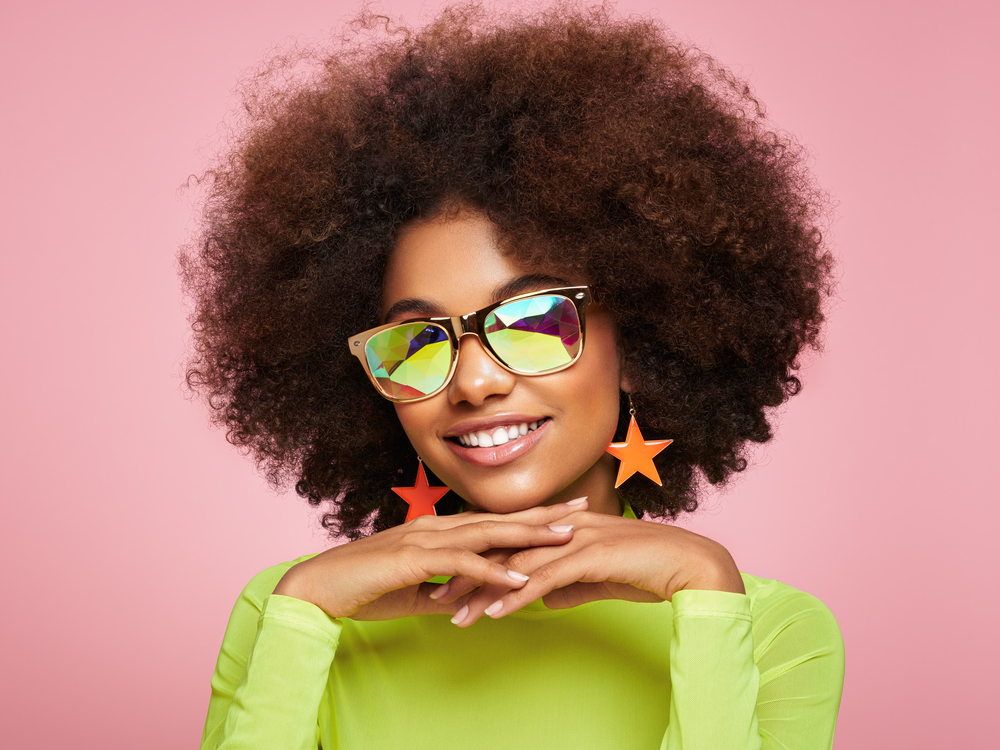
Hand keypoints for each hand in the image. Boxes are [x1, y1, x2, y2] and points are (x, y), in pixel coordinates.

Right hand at [270, 500, 583, 620]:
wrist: (319, 588)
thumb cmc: (363, 588)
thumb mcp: (414, 591)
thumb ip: (444, 591)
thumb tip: (471, 600)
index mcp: (437, 530)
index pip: (492, 521)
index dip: (529, 517)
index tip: (563, 514)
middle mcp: (436, 526)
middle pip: (499, 517)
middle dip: (543, 513)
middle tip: (583, 507)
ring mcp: (425, 538)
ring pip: (487, 532)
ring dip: (528, 534)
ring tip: (566, 536)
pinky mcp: (413, 558)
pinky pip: (461, 562)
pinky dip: (492, 569)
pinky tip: (518, 577)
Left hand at [434, 509, 743, 626]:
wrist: (691, 564)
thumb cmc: (649, 570)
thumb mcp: (600, 579)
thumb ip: (570, 584)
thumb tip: (544, 599)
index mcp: (565, 528)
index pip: (512, 545)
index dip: (479, 563)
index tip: (452, 583)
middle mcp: (565, 528)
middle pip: (506, 552)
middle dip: (469, 576)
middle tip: (437, 598)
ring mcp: (576, 538)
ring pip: (519, 566)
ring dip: (484, 591)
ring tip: (458, 615)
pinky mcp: (590, 556)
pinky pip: (546, 579)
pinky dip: (518, 597)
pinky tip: (496, 614)